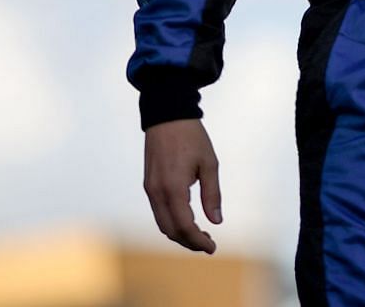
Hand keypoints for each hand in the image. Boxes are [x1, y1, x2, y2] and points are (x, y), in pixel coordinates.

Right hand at [143, 118, 222, 253]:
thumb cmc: (192, 138)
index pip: (184, 226)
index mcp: (173, 188)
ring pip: (162, 223)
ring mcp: (150, 189)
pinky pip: (158, 212)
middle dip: (189, 242)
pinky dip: (172, 221)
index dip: (198, 241)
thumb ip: (212, 194)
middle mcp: (157, 192)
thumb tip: (216, 221)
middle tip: (208, 243)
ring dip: (179, 233)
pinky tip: (187, 219)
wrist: (167, 116)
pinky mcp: (148, 185)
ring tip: (200, 234)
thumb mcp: (209, 164)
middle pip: (170, 230)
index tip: (212, 247)